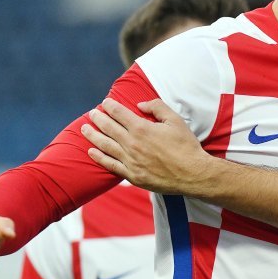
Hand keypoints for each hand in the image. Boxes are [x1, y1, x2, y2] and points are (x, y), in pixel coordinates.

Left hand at [81, 98, 213, 195]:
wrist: (193, 174)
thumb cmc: (186, 146)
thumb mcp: (175, 120)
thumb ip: (157, 107)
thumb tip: (140, 105)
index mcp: (142, 129)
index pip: (119, 113)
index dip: (110, 106)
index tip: (105, 102)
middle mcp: (132, 144)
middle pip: (108, 128)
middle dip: (98, 118)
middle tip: (92, 113)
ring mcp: (130, 161)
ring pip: (105, 146)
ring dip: (92, 136)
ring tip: (84, 129)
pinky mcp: (132, 175)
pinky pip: (110, 165)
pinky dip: (99, 157)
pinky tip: (91, 151)